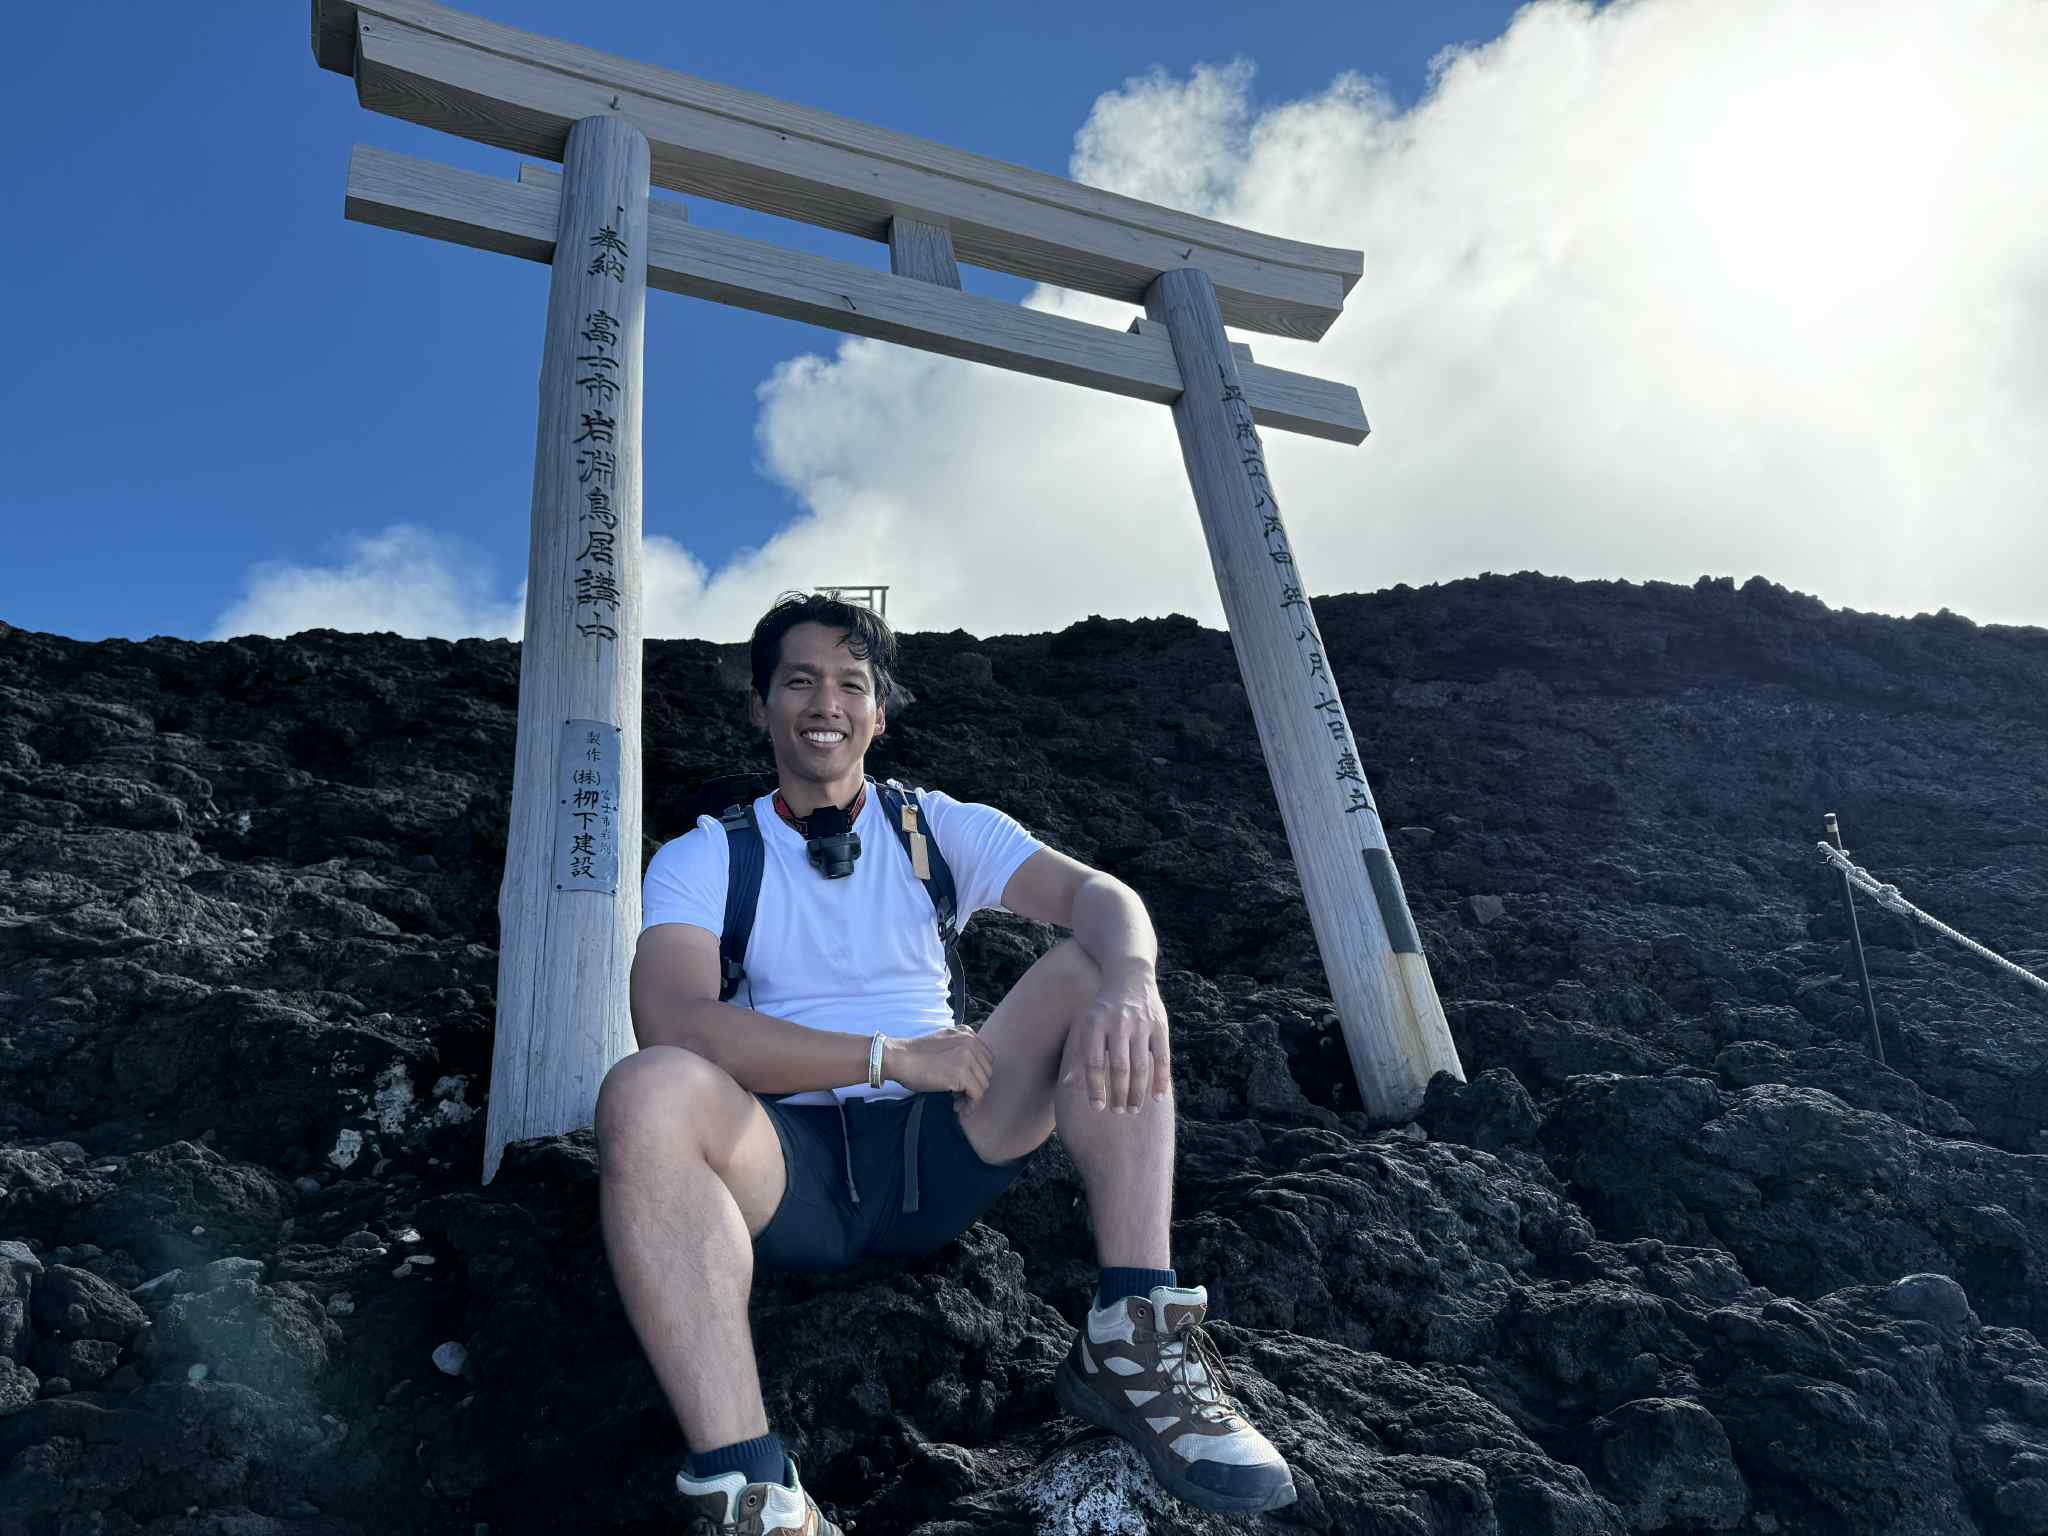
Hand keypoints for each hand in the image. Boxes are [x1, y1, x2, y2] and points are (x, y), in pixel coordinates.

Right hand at [883, 1027, 994, 1104]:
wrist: (899, 1058)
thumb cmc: (916, 1055)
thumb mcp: (944, 1042)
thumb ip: (961, 1049)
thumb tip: (973, 1073)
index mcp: (967, 1032)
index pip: (986, 1058)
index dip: (977, 1074)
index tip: (965, 1085)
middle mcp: (970, 1041)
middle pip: (987, 1071)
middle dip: (975, 1086)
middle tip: (960, 1096)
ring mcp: (968, 1057)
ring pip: (983, 1084)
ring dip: (972, 1097)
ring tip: (957, 1102)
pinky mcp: (962, 1073)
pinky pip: (977, 1094)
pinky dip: (970, 1105)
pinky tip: (958, 1108)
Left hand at [1061, 972, 1170, 1112]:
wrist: (1130, 977)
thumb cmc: (1101, 1010)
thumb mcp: (1085, 1026)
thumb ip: (1078, 1055)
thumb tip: (1068, 1086)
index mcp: (1095, 1024)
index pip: (1094, 1062)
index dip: (1095, 1087)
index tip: (1097, 1108)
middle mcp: (1118, 1023)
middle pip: (1119, 1067)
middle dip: (1119, 1093)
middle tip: (1119, 1112)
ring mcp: (1142, 1023)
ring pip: (1141, 1065)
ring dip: (1138, 1091)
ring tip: (1134, 1109)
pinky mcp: (1160, 1025)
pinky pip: (1162, 1058)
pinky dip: (1161, 1080)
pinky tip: (1158, 1098)